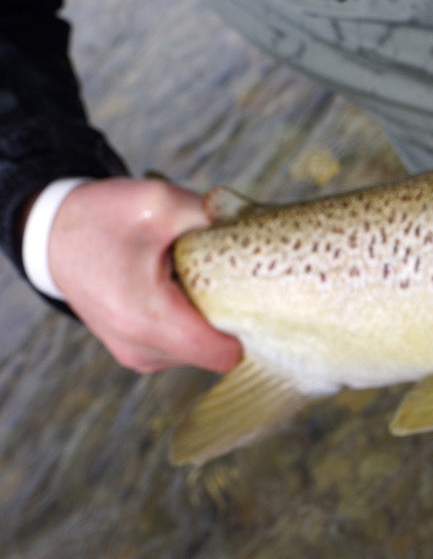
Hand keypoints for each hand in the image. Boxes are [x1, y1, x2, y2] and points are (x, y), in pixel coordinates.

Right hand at [44, 178, 242, 372]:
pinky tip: (184, 291)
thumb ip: (210, 215)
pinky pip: (183, 348)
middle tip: (228, 275)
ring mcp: (137, 355)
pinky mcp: (136, 353)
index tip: (256, 294)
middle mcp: (141, 348)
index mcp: (148, 316)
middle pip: (219, 352)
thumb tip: (254, 223)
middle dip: (232, 317)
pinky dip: (192, 323)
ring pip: (202, 352)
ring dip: (210, 319)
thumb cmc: (104, 217)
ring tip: (197, 279)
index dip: (250, 326)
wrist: (51, 236)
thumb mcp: (159, 202)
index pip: (224, 353)